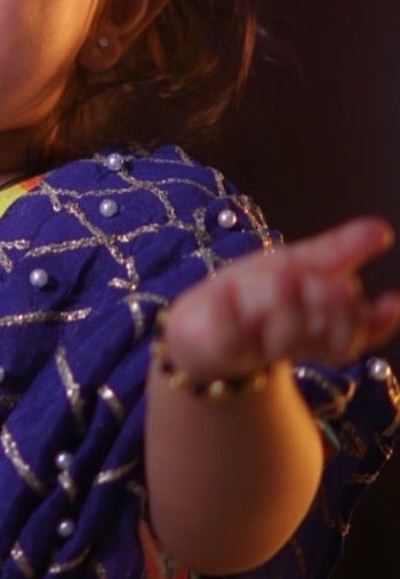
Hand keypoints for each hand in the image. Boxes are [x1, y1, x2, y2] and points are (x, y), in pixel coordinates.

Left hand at [161, 216, 399, 381]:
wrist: (197, 327)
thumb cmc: (253, 294)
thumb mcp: (296, 265)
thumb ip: (338, 252)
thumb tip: (383, 229)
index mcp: (315, 325)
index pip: (355, 333)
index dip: (376, 324)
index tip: (391, 302)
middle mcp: (291, 341)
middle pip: (327, 339)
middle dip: (335, 315)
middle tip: (336, 288)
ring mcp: (254, 349)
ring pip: (282, 339)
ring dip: (287, 306)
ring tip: (285, 275)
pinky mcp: (217, 348)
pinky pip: (227, 336)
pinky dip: (228, 314)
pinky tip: (226, 290)